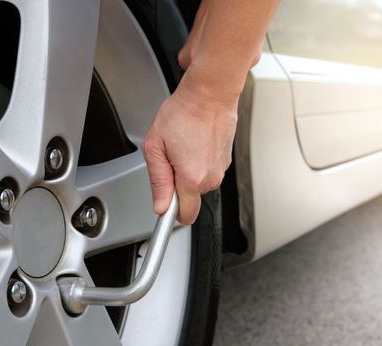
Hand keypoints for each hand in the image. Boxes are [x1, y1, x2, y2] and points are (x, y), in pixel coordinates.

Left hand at [142, 71, 237, 223]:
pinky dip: (200, 161)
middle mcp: (211, 178)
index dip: (171, 212)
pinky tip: (194, 142)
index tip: (164, 205)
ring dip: (189, 172)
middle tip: (169, 159)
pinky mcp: (226, 160)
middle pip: (191, 198)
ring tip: (183, 146)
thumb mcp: (156, 146)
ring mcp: (221, 169)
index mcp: (192, 179)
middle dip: (177, 185)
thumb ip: (158, 181)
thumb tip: (161, 206)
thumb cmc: (183, 113)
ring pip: (200, 183)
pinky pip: (208, 170)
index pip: (185, 216)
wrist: (210, 93)